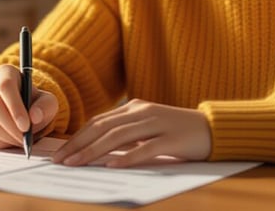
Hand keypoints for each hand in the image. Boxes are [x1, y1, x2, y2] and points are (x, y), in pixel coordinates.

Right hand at [0, 64, 58, 148]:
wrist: (21, 112)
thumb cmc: (33, 104)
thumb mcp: (47, 102)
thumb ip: (45, 107)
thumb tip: (35, 116)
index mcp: (6, 72)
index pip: (6, 86)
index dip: (15, 108)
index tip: (26, 126)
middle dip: (11, 126)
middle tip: (24, 139)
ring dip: (5, 136)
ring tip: (19, 140)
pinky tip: (8, 140)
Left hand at [50, 99, 210, 167]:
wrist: (213, 128)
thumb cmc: (177, 131)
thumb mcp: (148, 128)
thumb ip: (126, 135)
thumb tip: (97, 151)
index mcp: (134, 108)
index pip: (98, 122)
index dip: (77, 136)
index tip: (60, 152)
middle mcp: (142, 112)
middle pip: (103, 127)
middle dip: (79, 144)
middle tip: (61, 160)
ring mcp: (157, 124)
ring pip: (119, 137)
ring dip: (94, 151)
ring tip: (78, 163)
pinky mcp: (172, 139)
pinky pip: (146, 148)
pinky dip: (127, 157)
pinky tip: (113, 166)